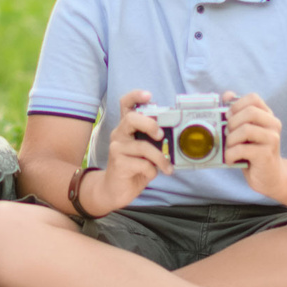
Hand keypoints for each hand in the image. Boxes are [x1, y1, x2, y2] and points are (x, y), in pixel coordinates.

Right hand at [83, 90, 170, 215]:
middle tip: (160, 135)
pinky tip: (149, 175)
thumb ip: (153, 141)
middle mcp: (119, 134)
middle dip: (150, 124)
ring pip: (143, 146)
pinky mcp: (119, 164)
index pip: (126, 104)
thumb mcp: (145, 151)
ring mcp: (117, 148)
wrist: (114, 190)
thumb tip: (172, 135)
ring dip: (160, 158)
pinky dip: (152, 171)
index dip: (136, 96)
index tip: (149, 95)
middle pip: (131, 119)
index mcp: (127, 128)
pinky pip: (143, 165)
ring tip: (167, 167)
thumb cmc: (134, 167)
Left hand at [223, 91, 286, 200]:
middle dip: (232, 122)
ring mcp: (272, 140)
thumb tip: (226, 95)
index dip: (236, 105)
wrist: (269, 177)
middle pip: (249, 112)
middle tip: (227, 134)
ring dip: (230, 140)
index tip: (228, 116)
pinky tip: (231, 159)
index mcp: (267, 116)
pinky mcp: (266, 155)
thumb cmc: (252, 152)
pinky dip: (230, 155)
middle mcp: (273, 125)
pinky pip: (242, 149)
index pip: (253, 98)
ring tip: (229, 148)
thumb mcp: (244, 132)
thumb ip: (236, 113)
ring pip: (245, 130)